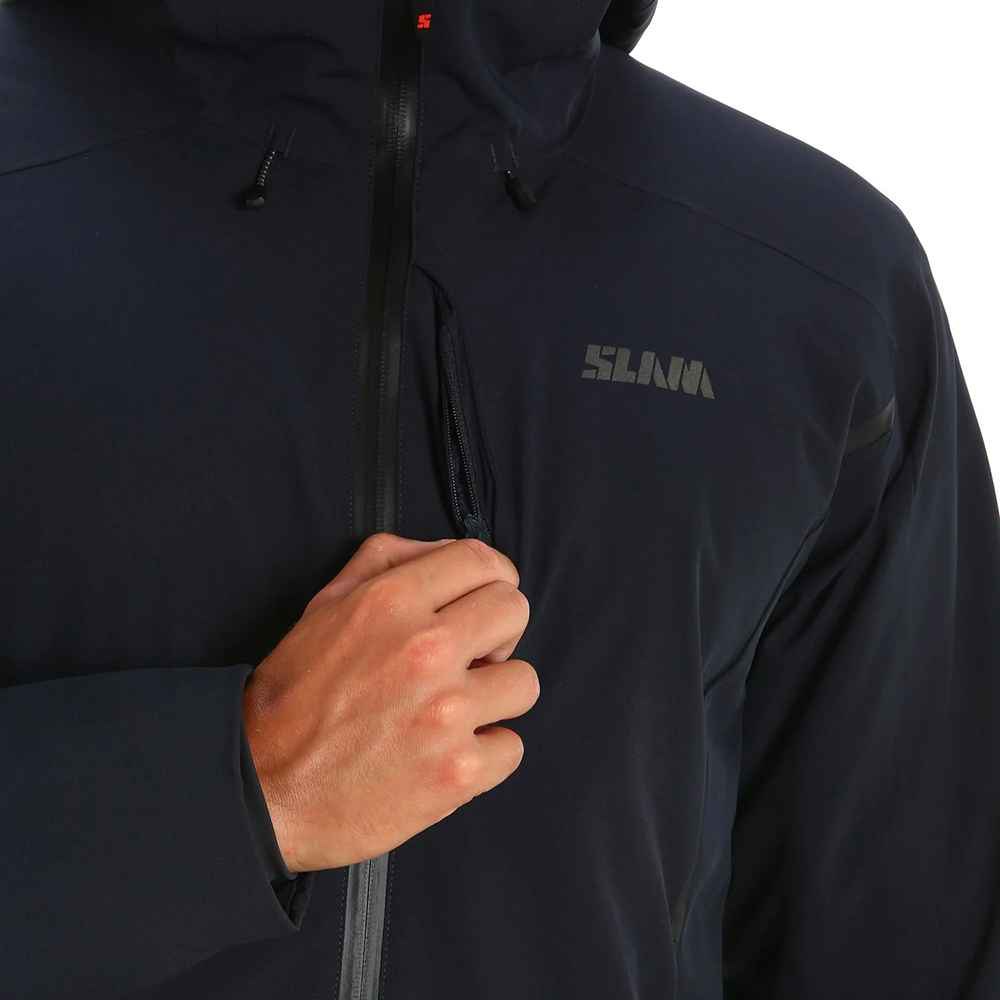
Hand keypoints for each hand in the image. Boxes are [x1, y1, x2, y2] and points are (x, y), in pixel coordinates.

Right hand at [243, 532, 538, 872]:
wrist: (262, 790)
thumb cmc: (292, 698)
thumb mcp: (325, 607)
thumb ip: (386, 562)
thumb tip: (443, 551)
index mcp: (391, 602)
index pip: (481, 560)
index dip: (490, 578)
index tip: (481, 602)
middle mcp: (425, 650)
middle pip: (514, 609)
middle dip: (496, 632)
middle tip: (469, 658)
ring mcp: (446, 714)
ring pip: (524, 682)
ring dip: (494, 696)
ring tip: (456, 711)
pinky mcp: (457, 774)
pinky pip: (512, 747)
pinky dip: (486, 755)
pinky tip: (449, 754)